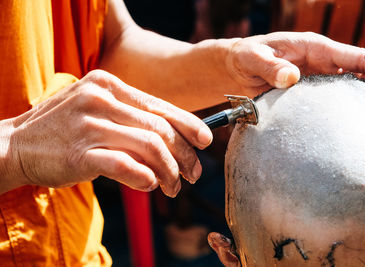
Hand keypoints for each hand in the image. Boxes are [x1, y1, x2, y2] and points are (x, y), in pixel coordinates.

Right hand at [2, 70, 211, 196]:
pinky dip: (144, 177)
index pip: (160, 105)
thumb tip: (175, 140)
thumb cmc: (65, 129)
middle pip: (160, 127)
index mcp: (109, 84)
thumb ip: (132, 118)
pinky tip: (151, 185)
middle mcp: (101, 98)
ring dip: (169, 171)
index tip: (205, 141)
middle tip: (193, 174)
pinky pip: (124, 165)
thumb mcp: (98, 109)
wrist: (15, 143)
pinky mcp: (79, 153)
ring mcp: (89, 124)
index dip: (189, 124)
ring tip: (173, 186)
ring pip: (149, 146)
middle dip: (184, 154)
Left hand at [225, 32, 364, 99]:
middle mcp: (321, 62)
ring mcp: (317, 78)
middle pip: (363, 73)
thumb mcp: (253, 57)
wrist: (236, 66)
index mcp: (314, 48)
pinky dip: (350, 110)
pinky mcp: (309, 93)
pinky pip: (334, 101)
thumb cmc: (245, 56)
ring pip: (353, 87)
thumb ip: (270, 66)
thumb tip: (291, 78)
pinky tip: (358, 124)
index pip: (355, 57)